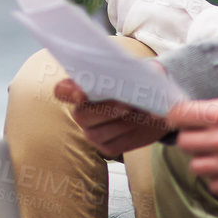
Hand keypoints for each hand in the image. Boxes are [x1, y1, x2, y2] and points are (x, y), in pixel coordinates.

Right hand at [56, 76, 172, 156]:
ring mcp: (91, 131)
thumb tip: (143, 74)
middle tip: (127, 105)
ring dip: (121, 123)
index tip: (82, 93)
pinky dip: (129, 134)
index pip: (61, 91)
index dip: (68, 92)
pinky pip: (113, 145)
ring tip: (142, 112)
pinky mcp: (107, 147)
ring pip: (96, 133)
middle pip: (81, 115)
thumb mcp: (138, 71)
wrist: (155, 107)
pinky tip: (141, 123)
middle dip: (105, 110)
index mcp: (80, 88)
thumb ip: (134, 70)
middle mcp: (81, 112)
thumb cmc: (140, 83)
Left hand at [164, 88, 217, 194]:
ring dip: (202, 158)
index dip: (176, 114)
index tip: (178, 115)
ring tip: (214, 151)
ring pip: (196, 166)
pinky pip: (215, 185)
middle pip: (184, 142)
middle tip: (198, 133)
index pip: (180, 114)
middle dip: (188, 136)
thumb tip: (201, 110)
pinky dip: (217, 177)